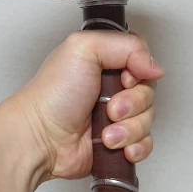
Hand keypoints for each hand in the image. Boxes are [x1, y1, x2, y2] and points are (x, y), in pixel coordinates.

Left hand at [9, 31, 163, 180]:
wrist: (39, 138)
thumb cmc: (52, 95)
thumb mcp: (84, 48)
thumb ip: (126, 45)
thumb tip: (153, 64)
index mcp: (106, 60)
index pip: (144, 59)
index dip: (141, 70)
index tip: (125, 77)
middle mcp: (113, 86)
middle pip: (149, 91)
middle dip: (133, 103)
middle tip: (110, 107)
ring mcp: (117, 115)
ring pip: (148, 119)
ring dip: (129, 128)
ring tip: (106, 131)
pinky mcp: (119, 141)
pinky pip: (145, 143)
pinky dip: (135, 146)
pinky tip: (117, 146)